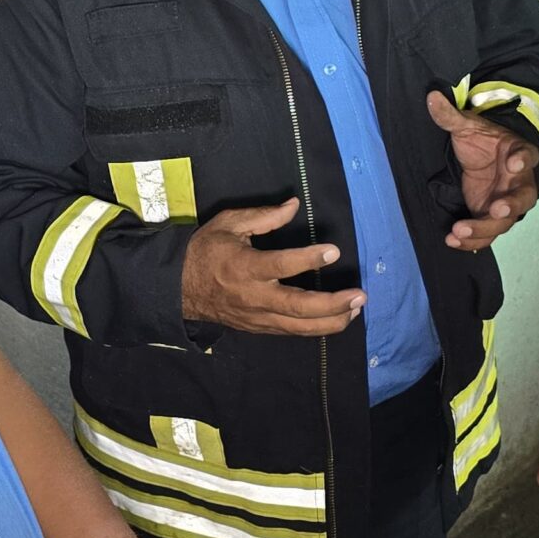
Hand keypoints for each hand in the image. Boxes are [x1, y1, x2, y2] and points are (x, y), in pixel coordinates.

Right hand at [180, 198, 361, 336]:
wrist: (179, 289)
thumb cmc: (206, 251)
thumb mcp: (229, 224)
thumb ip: (263, 216)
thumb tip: (294, 206)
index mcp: (245, 267)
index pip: (282, 265)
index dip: (309, 259)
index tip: (334, 251)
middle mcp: (254, 296)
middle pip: (298, 307)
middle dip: (332, 304)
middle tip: (359, 295)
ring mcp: (258, 316)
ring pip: (299, 327)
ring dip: (332, 320)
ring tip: (356, 309)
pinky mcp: (260, 327)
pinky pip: (292, 332)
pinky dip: (317, 327)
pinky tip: (337, 318)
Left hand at [426, 91, 538, 250]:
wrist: (490, 157)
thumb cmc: (485, 140)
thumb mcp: (467, 126)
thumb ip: (451, 116)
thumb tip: (431, 97)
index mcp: (518, 153)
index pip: (526, 155)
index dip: (523, 159)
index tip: (514, 162)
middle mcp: (519, 181)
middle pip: (524, 198)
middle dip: (511, 206)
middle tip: (497, 210)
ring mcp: (508, 202)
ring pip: (504, 221)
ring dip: (484, 229)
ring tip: (460, 231)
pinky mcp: (492, 217)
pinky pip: (487, 233)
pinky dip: (472, 240)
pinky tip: (453, 241)